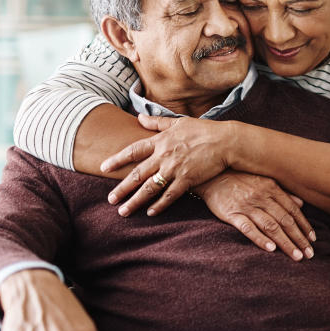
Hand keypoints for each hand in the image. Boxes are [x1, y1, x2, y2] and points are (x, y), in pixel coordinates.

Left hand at [102, 115, 233, 216]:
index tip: (103, 167)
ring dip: (135, 201)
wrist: (225, 141)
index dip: (117, 159)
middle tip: (110, 199)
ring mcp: (175, 169)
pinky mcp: (187, 180)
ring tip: (123, 211)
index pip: (133, 151)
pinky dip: (159, 205)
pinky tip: (150, 213)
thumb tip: (139, 117)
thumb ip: (157, 122)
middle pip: (138, 174)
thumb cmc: (203, 130)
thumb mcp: (178, 122)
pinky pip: (170, 195)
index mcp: (160, 141)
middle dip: (122, 188)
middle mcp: (164, 156)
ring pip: (150, 188)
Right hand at [199, 171, 315, 260]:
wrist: (210, 175)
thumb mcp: (263, 180)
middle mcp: (262, 197)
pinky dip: (260, 238)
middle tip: (310, 254)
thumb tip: (301, 204)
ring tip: (296, 256)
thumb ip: (282, 193)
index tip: (313, 240)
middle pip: (285, 221)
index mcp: (271, 188)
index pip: (293, 210)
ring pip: (271, 226)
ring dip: (286, 242)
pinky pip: (248, 228)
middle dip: (299, 238)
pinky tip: (271, 249)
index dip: (304, 226)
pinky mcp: (232, 214)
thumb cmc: (239, 178)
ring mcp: (247, 206)